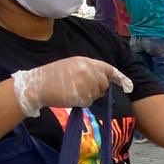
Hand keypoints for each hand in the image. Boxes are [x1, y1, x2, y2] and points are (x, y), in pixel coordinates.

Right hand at [12, 57, 133, 117]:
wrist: (35, 85)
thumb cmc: (51, 77)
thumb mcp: (71, 65)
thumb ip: (87, 70)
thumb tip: (102, 79)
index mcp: (85, 61)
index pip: (107, 69)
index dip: (119, 78)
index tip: (128, 86)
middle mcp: (88, 70)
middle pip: (104, 83)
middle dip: (98, 88)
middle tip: (81, 88)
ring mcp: (86, 83)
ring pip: (97, 94)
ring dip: (88, 96)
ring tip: (71, 90)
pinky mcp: (82, 95)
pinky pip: (88, 102)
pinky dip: (81, 102)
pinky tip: (69, 96)